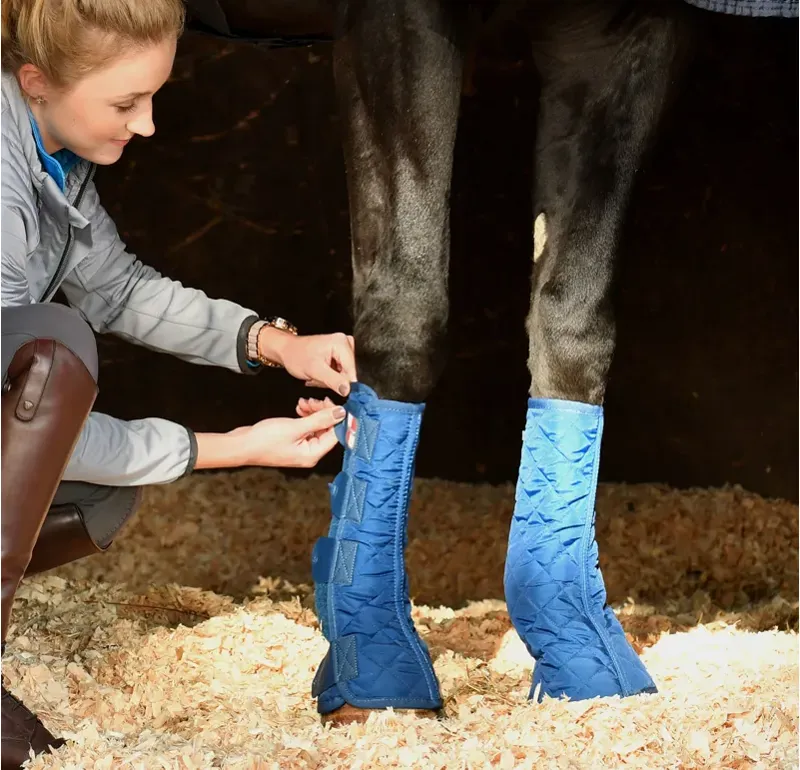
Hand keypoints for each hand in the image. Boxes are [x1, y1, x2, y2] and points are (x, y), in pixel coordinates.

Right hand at [195, 402, 345, 469]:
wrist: (241, 444)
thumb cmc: (264, 440)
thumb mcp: (295, 427)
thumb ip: (319, 419)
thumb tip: (341, 413)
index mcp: (313, 454)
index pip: (335, 434)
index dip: (336, 417)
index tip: (333, 402)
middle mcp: (310, 453)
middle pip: (327, 429)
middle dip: (323, 412)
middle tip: (315, 400)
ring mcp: (302, 447)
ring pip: (317, 426)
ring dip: (314, 412)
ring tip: (304, 403)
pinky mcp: (294, 440)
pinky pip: (307, 426)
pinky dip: (306, 415)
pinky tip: (299, 407)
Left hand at [259, 329, 355, 396]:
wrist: (287, 350)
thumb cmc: (296, 356)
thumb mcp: (314, 370)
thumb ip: (333, 380)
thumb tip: (347, 390)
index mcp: (342, 343)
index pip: (351, 371)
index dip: (342, 383)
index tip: (328, 385)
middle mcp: (345, 342)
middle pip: (348, 373)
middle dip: (333, 380)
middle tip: (318, 377)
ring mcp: (343, 348)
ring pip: (344, 375)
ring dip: (330, 379)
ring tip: (317, 374)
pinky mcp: (340, 354)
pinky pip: (340, 372)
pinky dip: (330, 377)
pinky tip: (320, 373)